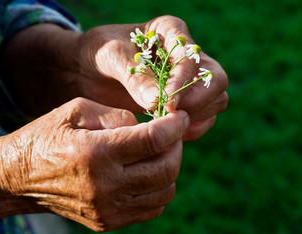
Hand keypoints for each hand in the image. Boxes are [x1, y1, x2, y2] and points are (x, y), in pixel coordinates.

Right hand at [0, 98, 189, 231]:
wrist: (19, 177)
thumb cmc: (48, 136)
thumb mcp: (77, 110)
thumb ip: (117, 115)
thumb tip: (149, 127)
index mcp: (95, 153)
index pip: (153, 140)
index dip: (175, 126)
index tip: (181, 117)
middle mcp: (104, 186)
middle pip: (165, 170)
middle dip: (177, 147)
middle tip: (172, 134)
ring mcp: (107, 209)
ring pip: (164, 192)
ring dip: (170, 169)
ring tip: (159, 153)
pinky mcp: (107, 221)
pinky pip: (152, 209)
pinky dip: (158, 189)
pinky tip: (147, 173)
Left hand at [77, 15, 227, 139]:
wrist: (86, 71)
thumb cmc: (97, 54)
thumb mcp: (110, 56)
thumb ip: (135, 76)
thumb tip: (160, 103)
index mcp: (171, 32)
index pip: (192, 57)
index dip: (183, 82)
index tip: (167, 103)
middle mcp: (185, 56)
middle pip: (216, 80)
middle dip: (198, 101)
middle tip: (171, 115)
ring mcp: (188, 81)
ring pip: (216, 100)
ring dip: (197, 116)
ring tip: (166, 125)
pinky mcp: (184, 102)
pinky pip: (205, 118)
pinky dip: (194, 128)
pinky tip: (172, 133)